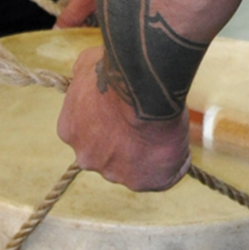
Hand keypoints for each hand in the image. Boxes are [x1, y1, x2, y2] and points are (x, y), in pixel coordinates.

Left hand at [56, 47, 190, 190]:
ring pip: (135, 168)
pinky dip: (173, 163)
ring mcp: (114, 174)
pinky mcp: (143, 183)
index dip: (109, 122)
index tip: (125, 111)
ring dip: (149, 154)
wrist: (143, 88)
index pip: (90, 134)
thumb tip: (86, 75)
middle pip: (109, 156)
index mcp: (71, 131)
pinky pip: (162, 177)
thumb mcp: (87, 66)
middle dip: (125, 142)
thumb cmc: (116, 72)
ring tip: (165, 131)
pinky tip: (177, 143)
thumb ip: (83, 78)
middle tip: (146, 121)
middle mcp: (87, 158)